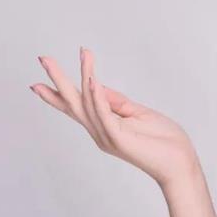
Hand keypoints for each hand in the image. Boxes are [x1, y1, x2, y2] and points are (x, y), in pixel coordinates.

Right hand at [30, 46, 199, 187]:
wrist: (180, 162)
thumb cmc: (162, 140)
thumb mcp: (136, 113)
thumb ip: (115, 101)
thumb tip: (97, 84)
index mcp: (103, 126)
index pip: (75, 108)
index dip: (55, 95)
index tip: (35, 84)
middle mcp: (99, 132)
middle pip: (72, 103)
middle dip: (57, 80)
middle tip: (42, 58)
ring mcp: (107, 136)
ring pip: (88, 103)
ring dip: (84, 75)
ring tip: (83, 54)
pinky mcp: (119, 138)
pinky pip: (105, 114)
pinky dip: (97, 96)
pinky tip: (92, 79)